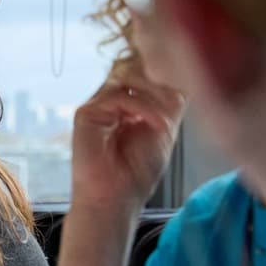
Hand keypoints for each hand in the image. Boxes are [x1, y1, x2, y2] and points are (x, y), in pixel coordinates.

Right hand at [69, 59, 185, 215]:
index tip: (179, 101)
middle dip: (159, 82)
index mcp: (127, 104)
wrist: (116, 197)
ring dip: (153, 95)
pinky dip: (142, 107)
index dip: (164, 78)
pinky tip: (152, 124)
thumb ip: (165, 99)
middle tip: (171, 108)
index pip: (144, 72)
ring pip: (128, 76)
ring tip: (162, 121)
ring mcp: (97, 106)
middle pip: (135, 67)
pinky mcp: (86, 114)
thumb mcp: (164, 128)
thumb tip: (161, 72)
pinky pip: (118, 95)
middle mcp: (109, 101)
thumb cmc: (138, 172)